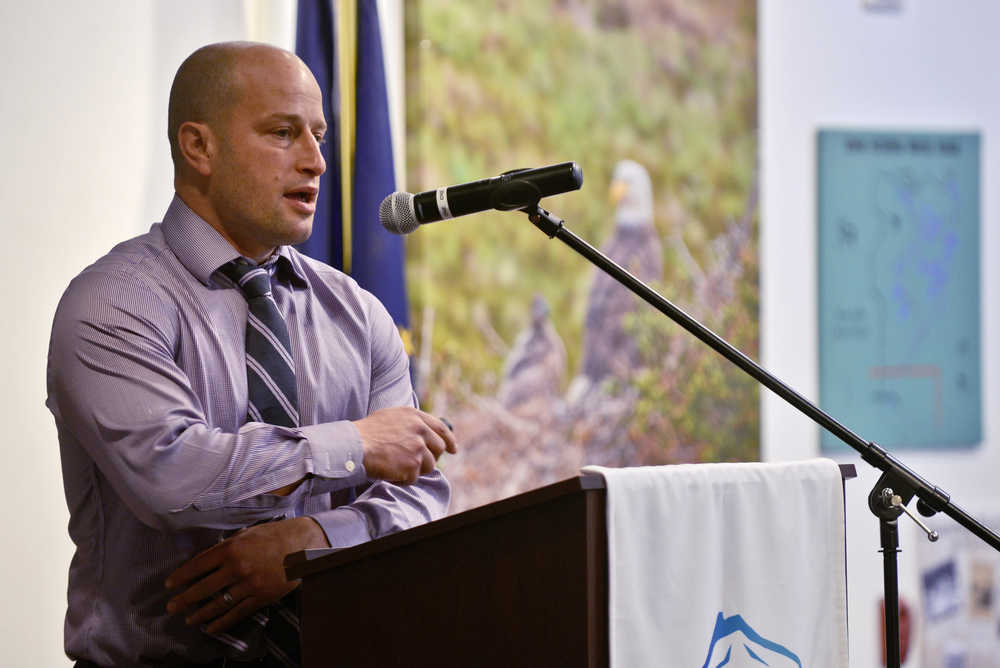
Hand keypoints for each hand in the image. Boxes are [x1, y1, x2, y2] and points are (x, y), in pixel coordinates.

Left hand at [165, 517, 327, 632]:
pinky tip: (211, 628)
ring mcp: (249, 585)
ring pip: (218, 604)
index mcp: (231, 549)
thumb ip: (226, 546)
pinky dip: (222, 622)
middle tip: (171, 607)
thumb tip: (206, 559)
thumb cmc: (274, 535)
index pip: (198, 565)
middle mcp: (237, 568)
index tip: (169, 584)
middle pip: (203, 588)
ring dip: (200, 614)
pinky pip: (237, 613)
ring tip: (188, 620)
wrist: (303, 545)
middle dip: (184, 599)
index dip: (181, 576)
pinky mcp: (261, 597)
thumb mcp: (246, 534)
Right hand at [354, 406, 457, 483]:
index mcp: (415, 416)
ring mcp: (418, 447)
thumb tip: (426, 432)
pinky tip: (391, 471)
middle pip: (438, 449)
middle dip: (431, 458)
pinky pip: (415, 477)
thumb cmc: (367, 433)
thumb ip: (411, 422)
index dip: (449, 440)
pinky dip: (404, 478)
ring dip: (415, 470)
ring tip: (397, 465)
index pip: (441, 428)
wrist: (355, 446)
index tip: (453, 449)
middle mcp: (420, 430)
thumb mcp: (391, 417)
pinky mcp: (413, 464)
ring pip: (429, 466)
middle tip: (417, 464)